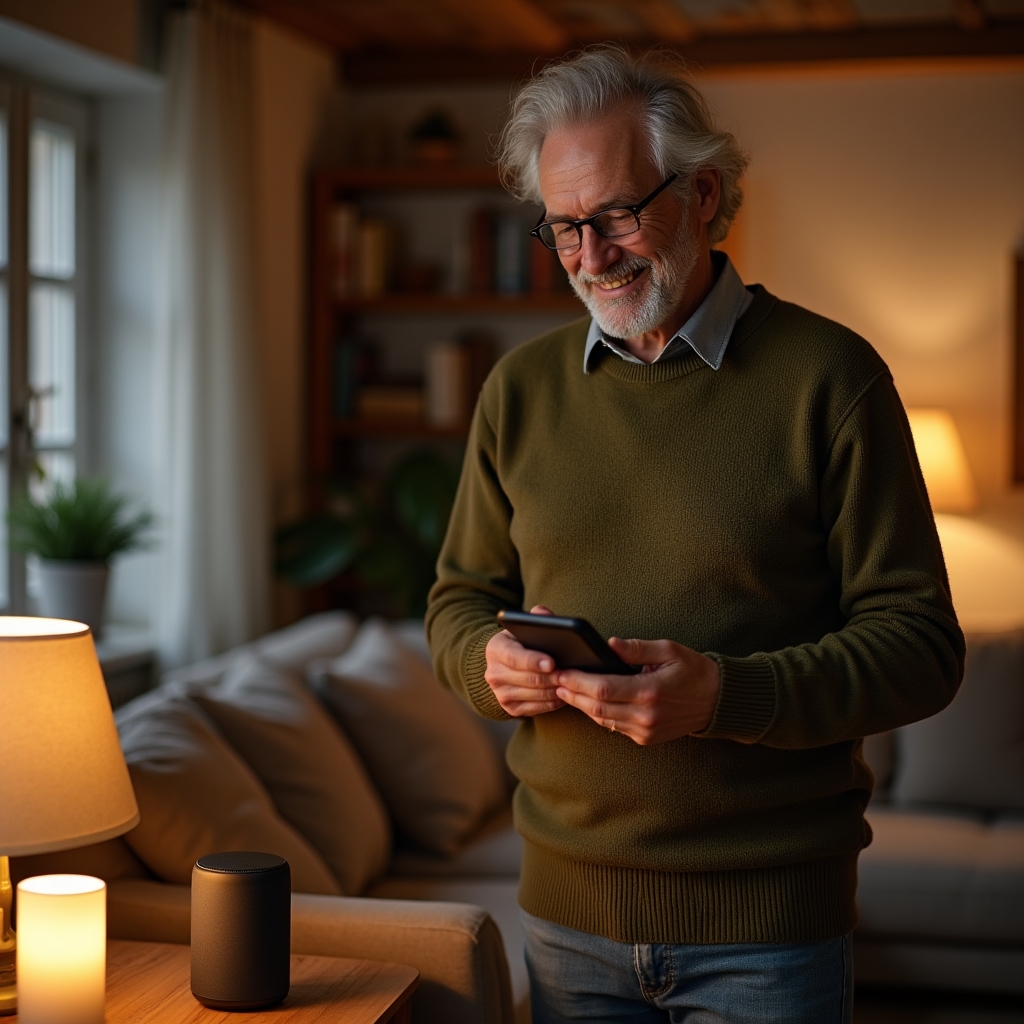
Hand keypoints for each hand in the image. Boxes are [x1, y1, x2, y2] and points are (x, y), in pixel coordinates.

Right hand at [484, 606, 565, 716]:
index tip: (553, 662)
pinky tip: (565, 694)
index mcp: (495, 649)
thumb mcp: (524, 628)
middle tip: (572, 674)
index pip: (514, 657)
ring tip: (573, 683)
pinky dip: (553, 702)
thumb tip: (543, 613)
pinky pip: (537, 708)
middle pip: (528, 678)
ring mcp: (500, 693)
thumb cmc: (521, 642)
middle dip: (552, 677)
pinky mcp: (510, 708)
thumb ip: (536, 618)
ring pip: (535, 695)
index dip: (534, 660)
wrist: (504, 664)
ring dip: (556, 690)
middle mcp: (493, 673)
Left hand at [554, 637, 720, 744]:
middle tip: (555, 681)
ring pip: (602, 720)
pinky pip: (614, 727)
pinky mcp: (645, 737)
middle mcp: (646, 715)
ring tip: (565, 690)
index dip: (578, 682)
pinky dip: (598, 714)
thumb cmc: (692, 670)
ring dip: (581, 706)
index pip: (603, 689)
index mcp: (650, 691)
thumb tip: (608, 644)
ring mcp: (645, 730)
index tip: (562, 672)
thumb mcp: (668, 650)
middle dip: (573, 694)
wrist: (716, 701)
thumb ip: (636, 648)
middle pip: (597, 708)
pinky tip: (587, 702)